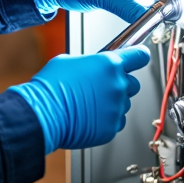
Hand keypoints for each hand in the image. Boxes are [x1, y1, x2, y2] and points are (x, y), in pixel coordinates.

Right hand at [10, 46, 149, 152]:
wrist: (44, 113)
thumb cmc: (51, 86)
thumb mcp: (68, 61)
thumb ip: (90, 63)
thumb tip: (92, 66)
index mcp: (109, 64)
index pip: (138, 56)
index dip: (139, 55)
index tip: (139, 56)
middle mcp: (117, 86)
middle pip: (133, 83)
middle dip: (121, 83)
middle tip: (102, 86)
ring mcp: (116, 108)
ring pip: (123, 104)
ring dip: (112, 102)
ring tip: (90, 103)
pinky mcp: (111, 127)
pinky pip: (116, 121)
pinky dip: (106, 119)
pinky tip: (89, 115)